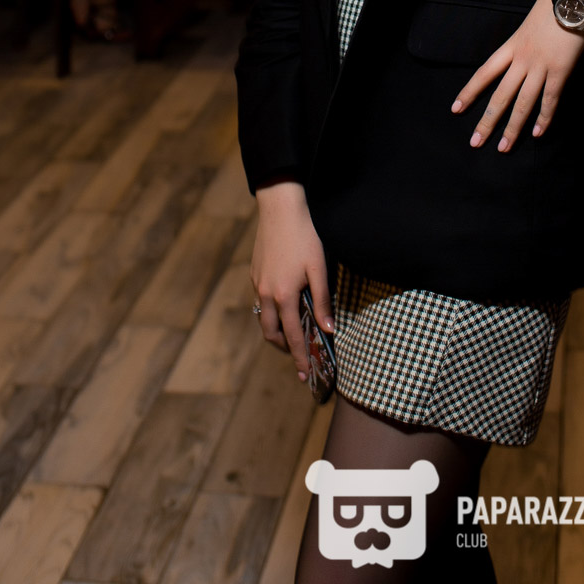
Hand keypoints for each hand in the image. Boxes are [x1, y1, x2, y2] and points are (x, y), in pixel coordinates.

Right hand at [251, 180, 334, 381]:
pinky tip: (283, 307)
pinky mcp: (255, 273)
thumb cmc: (305, 236)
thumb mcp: (319, 267)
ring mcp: (258, 283)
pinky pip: (261, 302)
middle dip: (284, 348)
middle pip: (271, 333)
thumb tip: (329, 329)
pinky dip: (271, 312)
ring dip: (276, 331)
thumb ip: (323, 299)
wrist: (280, 209)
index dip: (299, 356)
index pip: (292, 336)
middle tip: (299, 355)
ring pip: (264, 318)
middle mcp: (266, 294)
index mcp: (284, 296)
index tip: (304, 375)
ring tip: (291, 334)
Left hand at [450, 0, 583, 151]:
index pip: (483, 73)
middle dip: (487, 121)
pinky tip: (537, 133)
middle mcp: (521, 59)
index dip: (469, 93)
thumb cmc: (552, 6)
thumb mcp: (530, 25)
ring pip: (522, 103)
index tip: (455, 109)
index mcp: (510, 46)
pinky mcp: (560, 70)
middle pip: (499, 95)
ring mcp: (540, 66)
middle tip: (475, 142)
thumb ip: (527, 43)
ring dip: (512, 128)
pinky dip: (544, 118)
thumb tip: (536, 54)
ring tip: (503, 147)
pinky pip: (550, 99)